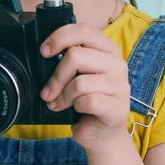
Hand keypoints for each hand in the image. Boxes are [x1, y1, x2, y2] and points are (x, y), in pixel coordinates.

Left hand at [38, 21, 130, 150]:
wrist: (102, 133)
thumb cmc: (87, 100)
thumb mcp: (78, 74)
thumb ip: (70, 59)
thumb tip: (45, 53)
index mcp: (108, 50)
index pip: (83, 30)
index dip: (59, 38)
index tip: (44, 52)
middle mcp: (117, 64)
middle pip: (76, 56)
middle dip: (56, 76)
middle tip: (47, 91)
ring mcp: (120, 86)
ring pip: (79, 82)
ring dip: (63, 96)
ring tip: (58, 104)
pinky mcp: (118, 107)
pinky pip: (87, 101)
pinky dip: (74, 107)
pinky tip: (74, 111)